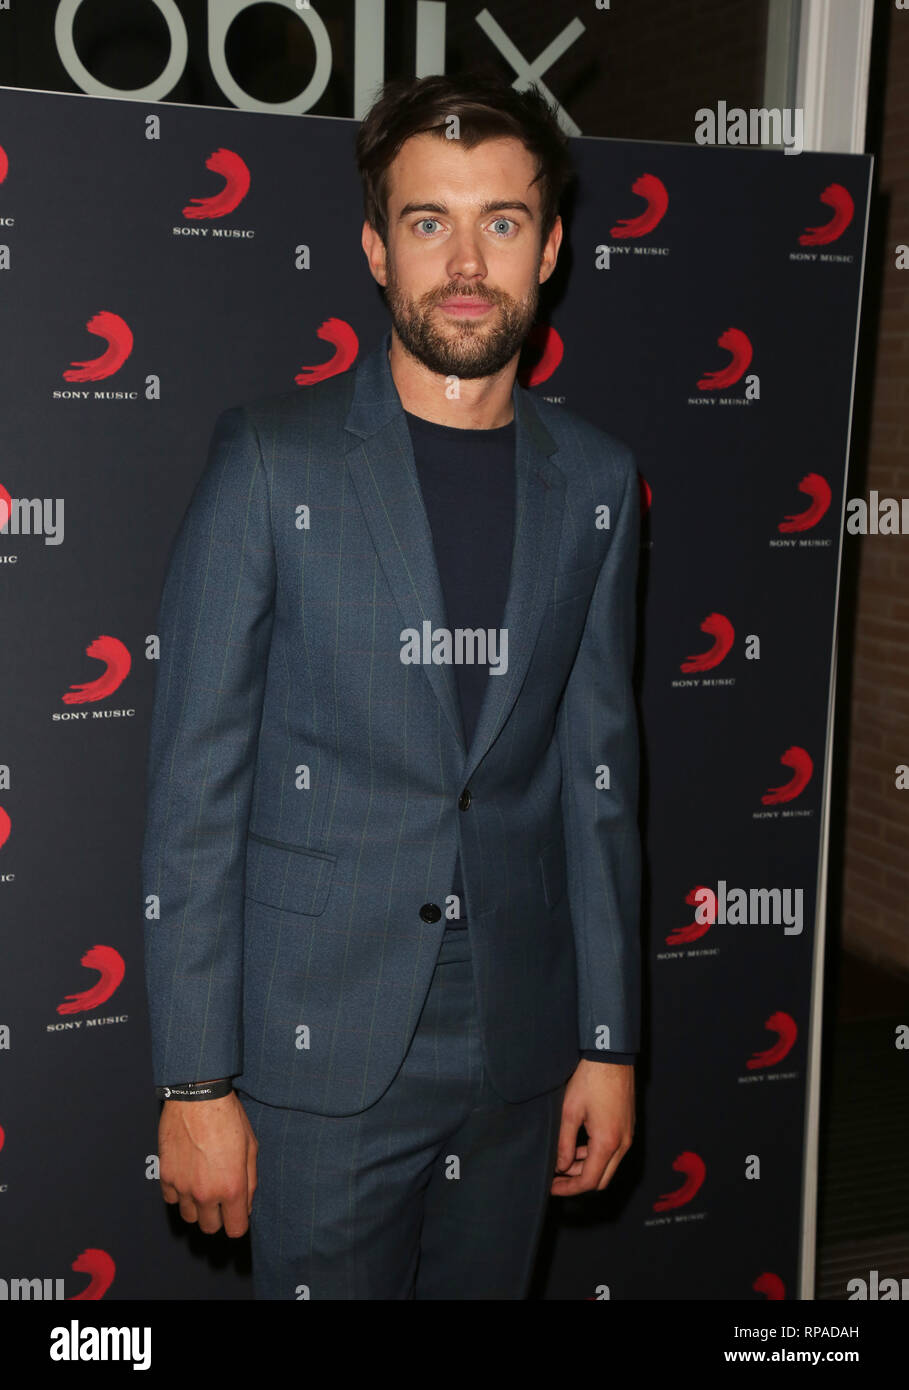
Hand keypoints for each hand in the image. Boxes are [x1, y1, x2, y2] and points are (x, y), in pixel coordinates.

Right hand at [158, 1088, 257, 1235]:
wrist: (198, 1097)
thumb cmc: (229, 1119)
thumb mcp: (251, 1148)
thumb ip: (250, 1182)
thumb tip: (246, 1206)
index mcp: (231, 1188)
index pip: (236, 1229)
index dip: (238, 1223)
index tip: (237, 1213)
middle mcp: (206, 1193)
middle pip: (210, 1228)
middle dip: (218, 1217)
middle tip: (220, 1198)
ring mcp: (183, 1186)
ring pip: (189, 1217)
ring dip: (197, 1207)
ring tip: (203, 1185)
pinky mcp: (165, 1176)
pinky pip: (171, 1199)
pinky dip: (179, 1193)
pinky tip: (187, 1176)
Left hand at [550, 1059, 634, 1194]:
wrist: (611, 1056)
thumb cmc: (590, 1080)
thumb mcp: (569, 1111)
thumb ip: (564, 1143)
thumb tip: (560, 1166)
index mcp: (608, 1142)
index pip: (590, 1181)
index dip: (569, 1188)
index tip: (552, 1187)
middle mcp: (623, 1143)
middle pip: (601, 1179)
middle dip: (578, 1182)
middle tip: (556, 1178)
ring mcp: (628, 1135)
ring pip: (608, 1166)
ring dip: (587, 1168)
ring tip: (563, 1162)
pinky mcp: (627, 1126)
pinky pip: (613, 1152)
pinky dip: (596, 1155)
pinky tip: (578, 1147)